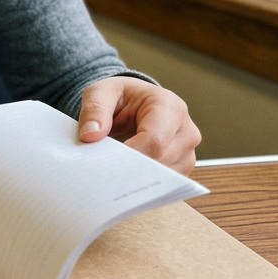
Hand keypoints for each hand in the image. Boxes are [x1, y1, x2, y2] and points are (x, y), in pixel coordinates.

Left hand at [76, 77, 199, 174]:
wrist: (133, 104)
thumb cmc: (120, 97)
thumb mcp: (101, 92)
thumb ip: (94, 110)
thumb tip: (90, 136)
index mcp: (169, 107)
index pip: (154, 141)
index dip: (129, 156)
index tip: (105, 162)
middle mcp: (186, 131)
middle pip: (160, 163)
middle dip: (129, 169)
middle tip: (103, 170)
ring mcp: (187, 153)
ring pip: (163, 179)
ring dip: (135, 179)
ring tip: (112, 170)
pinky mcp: (181, 169)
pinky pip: (163, 186)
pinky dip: (142, 185)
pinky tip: (123, 178)